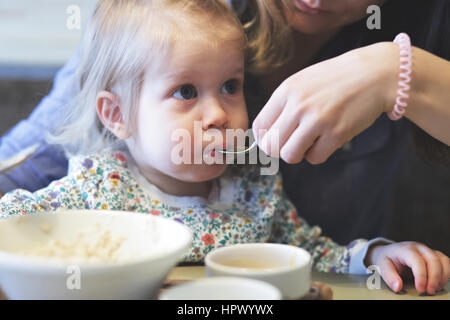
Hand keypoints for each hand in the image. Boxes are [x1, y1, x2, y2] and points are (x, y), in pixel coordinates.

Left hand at [252, 42, 398, 163]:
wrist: (375, 74)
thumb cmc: (336, 79)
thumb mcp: (303, 82)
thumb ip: (283, 105)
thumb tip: (266, 135)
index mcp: (287, 90)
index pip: (259, 126)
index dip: (264, 138)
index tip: (274, 139)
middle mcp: (299, 106)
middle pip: (271, 145)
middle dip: (279, 149)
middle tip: (292, 142)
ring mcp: (318, 120)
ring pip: (289, 155)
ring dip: (297, 153)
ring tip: (309, 142)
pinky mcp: (337, 133)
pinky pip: (314, 158)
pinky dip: (317, 154)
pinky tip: (325, 140)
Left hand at [366, 242, 449, 294]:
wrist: (389, 251)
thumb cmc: (387, 259)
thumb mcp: (382, 266)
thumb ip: (389, 276)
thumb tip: (398, 287)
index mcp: (405, 249)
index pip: (417, 261)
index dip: (421, 276)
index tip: (420, 289)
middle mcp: (418, 248)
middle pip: (433, 260)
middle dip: (434, 278)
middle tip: (428, 292)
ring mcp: (427, 250)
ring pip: (442, 261)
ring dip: (442, 277)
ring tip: (433, 288)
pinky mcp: (434, 255)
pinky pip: (446, 262)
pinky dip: (446, 273)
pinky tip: (438, 283)